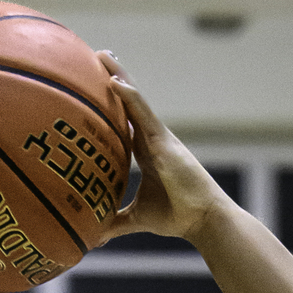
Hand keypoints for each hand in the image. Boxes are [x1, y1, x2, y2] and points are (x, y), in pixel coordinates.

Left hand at [98, 56, 224, 246]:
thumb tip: (91, 238)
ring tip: (101, 54)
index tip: (91, 86)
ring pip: (133, 99)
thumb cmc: (176, 217)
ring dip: (118, 74)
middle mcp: (150, 138)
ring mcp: (157, 136)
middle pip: (127, 102)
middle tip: (93, 55)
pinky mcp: (162, 140)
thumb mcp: (136, 218)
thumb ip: (114, 222)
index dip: (109, 104)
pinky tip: (114, 81)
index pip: (122, 121)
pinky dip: (128, 96)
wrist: (202, 218)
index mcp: (144, 152)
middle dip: (112, 77)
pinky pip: (142, 112)